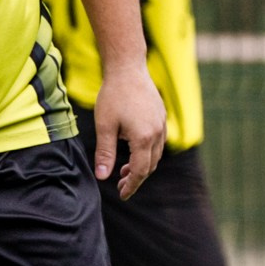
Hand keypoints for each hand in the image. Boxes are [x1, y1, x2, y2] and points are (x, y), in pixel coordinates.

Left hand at [94, 68, 166, 198]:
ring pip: (156, 155)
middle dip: (136, 179)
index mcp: (144, 138)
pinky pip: (158, 143)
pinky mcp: (161, 118)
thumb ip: (105, 153)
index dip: (131, 186)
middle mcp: (157, 134)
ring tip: (124, 170)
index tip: (122, 195)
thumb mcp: (104, 127)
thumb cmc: (113, 96)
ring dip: (142, 166)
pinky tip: (133, 150)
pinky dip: (147, 153)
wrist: (128, 70)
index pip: (140, 171)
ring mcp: (162, 126)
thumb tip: (102, 177)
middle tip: (120, 186)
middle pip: (150, 166)